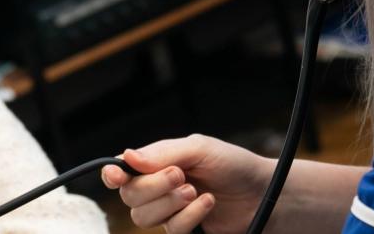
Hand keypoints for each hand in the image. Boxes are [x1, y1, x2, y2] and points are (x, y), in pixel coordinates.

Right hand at [101, 134, 273, 233]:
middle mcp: (157, 188)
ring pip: (144, 216)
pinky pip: (171, 230)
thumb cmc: (232, 164)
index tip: (116, 175)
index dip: (112, 174)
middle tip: (181, 176)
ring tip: (196, 190)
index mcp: (155, 163)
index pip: (121, 171)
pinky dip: (190, 216)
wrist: (262, 193)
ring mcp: (169, 211)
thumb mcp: (199, 148)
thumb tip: (127, 157)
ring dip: (170, 202)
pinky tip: (207, 203)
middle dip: (153, 186)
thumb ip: (162, 153)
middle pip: (130, 195)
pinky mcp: (184, 230)